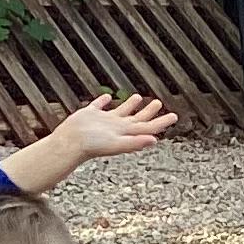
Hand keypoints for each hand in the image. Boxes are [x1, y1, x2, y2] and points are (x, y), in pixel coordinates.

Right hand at [31, 93, 178, 179]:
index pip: (148, 127)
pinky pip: (99, 106)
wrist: (69, 144)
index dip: (162, 121)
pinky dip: (104, 101)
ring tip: (138, 97)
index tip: (174, 116)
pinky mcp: (89, 115)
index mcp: (125, 133)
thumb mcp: (117, 143)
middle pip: (137, 119)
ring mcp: (103, 121)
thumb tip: (155, 140)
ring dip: (130, 105)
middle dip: (149, 111)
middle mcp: (117, 127)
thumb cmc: (92, 145)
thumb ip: (136, 142)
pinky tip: (107, 97)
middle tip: (158, 103)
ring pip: (120, 111)